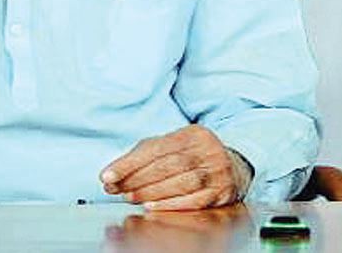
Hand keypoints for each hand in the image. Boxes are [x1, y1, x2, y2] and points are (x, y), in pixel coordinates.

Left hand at [100, 125, 250, 209]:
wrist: (233, 167)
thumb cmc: (192, 157)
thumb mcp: (169, 147)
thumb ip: (141, 157)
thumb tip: (111, 175)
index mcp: (191, 134)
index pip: (155, 148)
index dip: (129, 164)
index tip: (108, 175)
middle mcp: (207, 149)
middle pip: (167, 166)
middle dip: (138, 180)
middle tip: (119, 189)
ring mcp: (217, 170)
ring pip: (181, 182)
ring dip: (152, 193)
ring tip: (132, 198)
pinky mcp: (222, 191)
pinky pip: (195, 200)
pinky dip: (171, 204)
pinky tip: (153, 207)